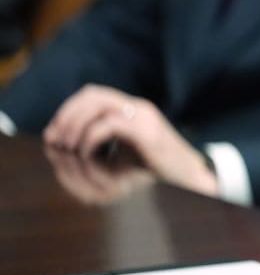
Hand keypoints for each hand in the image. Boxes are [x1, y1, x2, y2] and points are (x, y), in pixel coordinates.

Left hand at [43, 84, 217, 195]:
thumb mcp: (120, 157)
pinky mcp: (147, 133)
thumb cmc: (155, 173)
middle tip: (55, 140)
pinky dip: (89, 139)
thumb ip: (95, 147)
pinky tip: (86, 154)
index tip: (53, 134)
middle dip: (67, 115)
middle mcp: (139, 107)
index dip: (68, 110)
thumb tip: (58, 143)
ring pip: (98, 105)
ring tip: (68, 147)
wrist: (190, 180)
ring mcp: (144, 117)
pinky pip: (108, 126)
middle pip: (92, 94)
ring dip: (75, 126)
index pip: (93, 94)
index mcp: (133, 110)